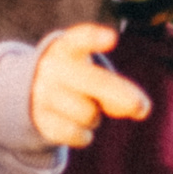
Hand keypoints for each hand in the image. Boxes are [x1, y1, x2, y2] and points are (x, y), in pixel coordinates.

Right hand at [30, 25, 150, 148]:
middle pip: (95, 82)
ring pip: (89, 113)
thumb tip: (140, 110)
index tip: (112, 38)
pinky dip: (84, 135)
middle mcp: (52, 68)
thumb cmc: (77, 80)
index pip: (80, 39)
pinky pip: (76, 133)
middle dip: (120, 95)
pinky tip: (76, 126)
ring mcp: (43, 94)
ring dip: (95, 117)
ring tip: (84, 109)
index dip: (94, 38)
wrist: (28, 92)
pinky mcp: (40, 120)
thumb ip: (118, 89)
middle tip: (143, 109)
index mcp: (67, 48)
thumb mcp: (95, 76)